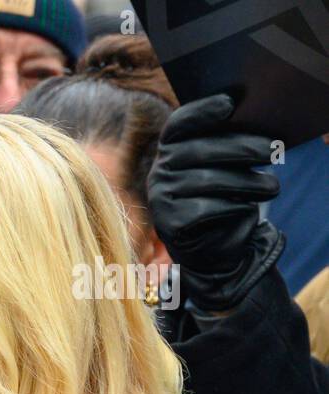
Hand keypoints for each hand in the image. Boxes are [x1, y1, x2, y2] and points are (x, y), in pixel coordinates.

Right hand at [147, 94, 282, 309]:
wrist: (212, 249)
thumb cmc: (222, 201)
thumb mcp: (222, 171)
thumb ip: (225, 149)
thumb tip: (251, 128)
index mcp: (169, 152)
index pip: (178, 125)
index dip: (201, 111)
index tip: (230, 104)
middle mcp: (159, 172)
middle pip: (199, 150)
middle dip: (240, 148)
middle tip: (274, 150)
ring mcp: (160, 198)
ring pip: (208, 181)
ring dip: (247, 183)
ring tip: (272, 187)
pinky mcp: (169, 223)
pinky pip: (207, 209)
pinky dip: (233, 208)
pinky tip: (246, 209)